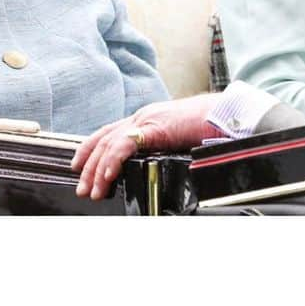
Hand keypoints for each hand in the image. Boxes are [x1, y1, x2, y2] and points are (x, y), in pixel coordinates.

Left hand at [71, 94, 216, 199]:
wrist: (226, 114)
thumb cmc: (208, 128)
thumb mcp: (176, 141)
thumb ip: (160, 151)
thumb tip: (151, 170)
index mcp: (146, 119)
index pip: (109, 132)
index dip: (90, 149)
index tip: (79, 167)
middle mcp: (142, 116)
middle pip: (104, 139)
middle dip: (88, 166)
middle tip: (82, 188)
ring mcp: (147, 119)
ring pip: (110, 143)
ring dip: (97, 170)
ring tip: (93, 191)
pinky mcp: (155, 126)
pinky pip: (126, 144)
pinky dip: (113, 161)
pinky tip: (108, 177)